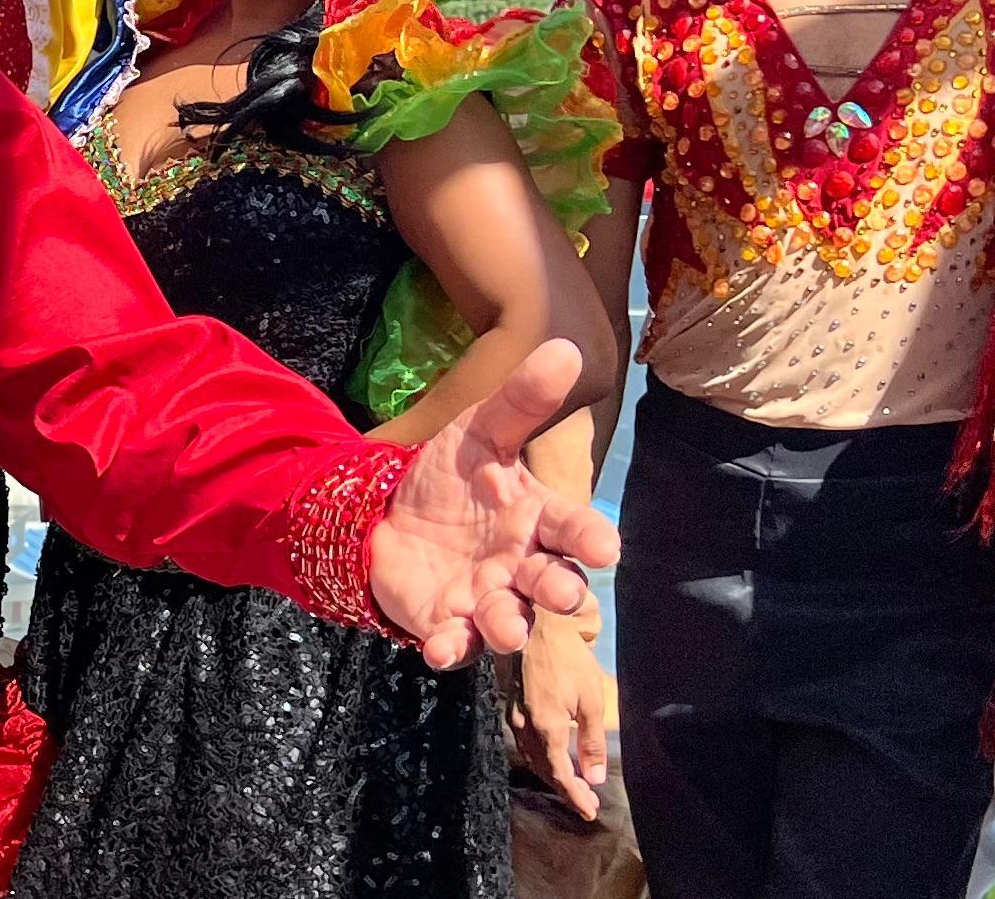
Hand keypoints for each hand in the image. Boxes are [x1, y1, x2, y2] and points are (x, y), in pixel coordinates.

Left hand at [369, 342, 618, 668]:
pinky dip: (451, 648)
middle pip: (552, 582)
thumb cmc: (452, 476)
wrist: (388, 511)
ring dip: (510, 626)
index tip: (606, 547)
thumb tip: (565, 347)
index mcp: (536, 518)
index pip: (574, 529)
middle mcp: (521, 565)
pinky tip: (441, 647)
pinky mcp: (447, 623)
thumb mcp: (479, 429)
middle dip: (560, 589)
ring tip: (508, 627)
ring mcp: (486, 598)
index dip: (591, 538)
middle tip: (566, 592)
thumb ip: (520, 399)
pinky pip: (454, 643)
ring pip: (509, 620)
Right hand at [511, 622, 617, 819]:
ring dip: (553, 774)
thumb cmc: (568, 659)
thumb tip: (595, 776)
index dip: (575, 796)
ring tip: (574, 783)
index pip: (560, 774)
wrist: (536, 625)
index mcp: (547, 726)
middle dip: (566, 789)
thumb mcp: (591, 699)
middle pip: (544, 770)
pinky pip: (525, 742)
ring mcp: (515, 716)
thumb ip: (592, 741)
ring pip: (532, 757)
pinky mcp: (512, 706)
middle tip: (587, 801)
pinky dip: (542, 756)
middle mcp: (526, 726)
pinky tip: (553, 755)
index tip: (590, 812)